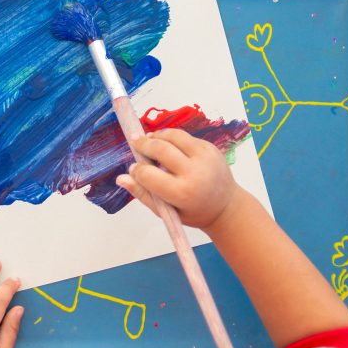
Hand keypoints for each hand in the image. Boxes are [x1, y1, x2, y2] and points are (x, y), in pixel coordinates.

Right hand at [117, 129, 238, 229]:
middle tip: (134, 141)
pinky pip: (185, 136)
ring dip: (157, 136)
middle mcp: (195, 172)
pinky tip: (166, 145)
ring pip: (173, 135)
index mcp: (182, 192)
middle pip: (160, 149)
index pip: (149, 174)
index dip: (137, 170)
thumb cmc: (193, 212)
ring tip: (148, 140)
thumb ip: (143, 194)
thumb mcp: (166, 211)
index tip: (134, 168)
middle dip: (143, 144)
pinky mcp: (210, 147)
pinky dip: (171, 138)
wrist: (226, 207)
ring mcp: (205, 157)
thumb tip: (121, 178)